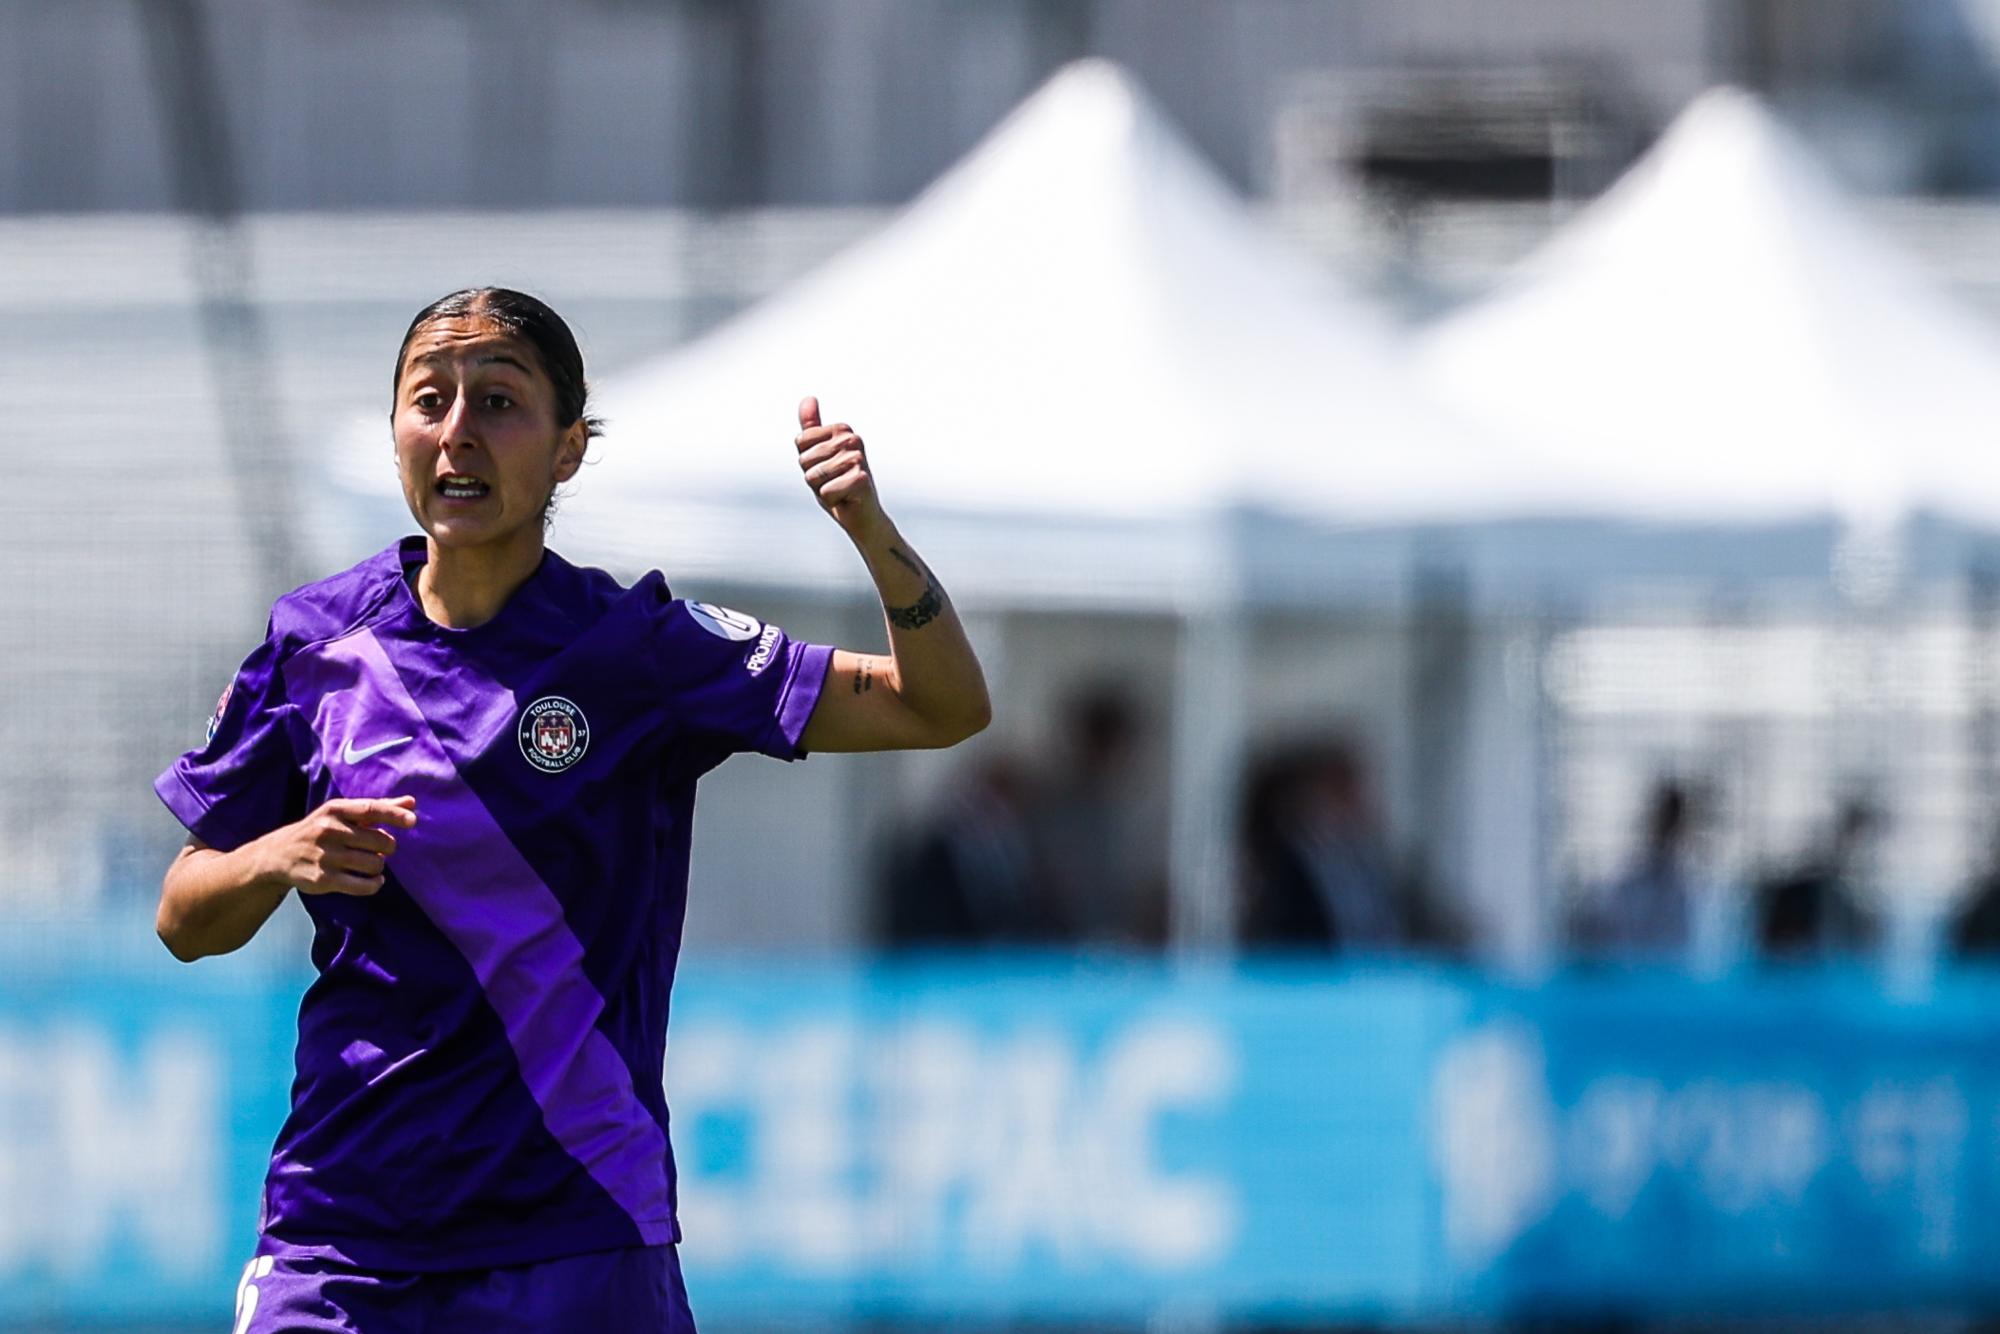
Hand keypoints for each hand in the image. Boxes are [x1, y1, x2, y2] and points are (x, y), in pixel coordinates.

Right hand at [261, 796, 417, 896]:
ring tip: (370, 863)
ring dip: (379, 866)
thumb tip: (411, 803)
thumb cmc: (321, 830)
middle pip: (380, 841)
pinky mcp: (323, 879)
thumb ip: (377, 807)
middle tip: (378, 848)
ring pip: (375, 863)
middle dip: (387, 847)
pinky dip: (375, 884)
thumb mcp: (341, 813)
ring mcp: (325, 856)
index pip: (370, 809)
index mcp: (335, 810)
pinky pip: (364, 885)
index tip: (412, 821)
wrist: (278, 855)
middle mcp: (329, 830)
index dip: (394, 815)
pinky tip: (374, 881)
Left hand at [796, 396, 886, 540]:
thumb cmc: (839, 485)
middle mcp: (853, 440)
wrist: (863, 517)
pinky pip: (825, 492)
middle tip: (834, 482)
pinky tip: (847, 499)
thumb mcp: (819, 455)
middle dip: (814, 478)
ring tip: (840, 490)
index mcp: (842, 430)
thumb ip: (812, 428)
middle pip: (805, 460)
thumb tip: (809, 398)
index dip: (807, 462)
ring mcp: (858, 458)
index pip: (801, 442)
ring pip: (813, 476)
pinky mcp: (861, 479)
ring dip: (822, 490)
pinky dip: (832, 501)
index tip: (826, 469)